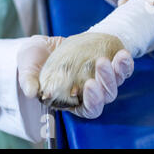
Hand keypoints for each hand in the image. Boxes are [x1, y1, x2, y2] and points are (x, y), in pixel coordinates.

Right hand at [17, 35, 133, 118]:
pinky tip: (123, 53)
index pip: (89, 109)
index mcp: (73, 101)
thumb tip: (31, 91)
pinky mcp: (110, 64)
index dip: (93, 101)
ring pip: (116, 81)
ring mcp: (102, 78)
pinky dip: (126, 63)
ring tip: (117, 57)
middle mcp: (91, 92)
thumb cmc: (36, 60)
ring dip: (118, 71)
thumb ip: (28, 80)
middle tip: (101, 64)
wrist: (48, 44)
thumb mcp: (27, 67)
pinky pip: (124, 68)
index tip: (89, 85)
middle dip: (106, 82)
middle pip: (106, 95)